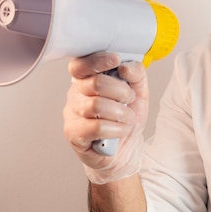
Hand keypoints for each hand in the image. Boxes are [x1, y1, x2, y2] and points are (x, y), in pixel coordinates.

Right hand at [63, 52, 148, 183]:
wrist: (126, 150)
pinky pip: (97, 127)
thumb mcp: (138, 92)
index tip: (116, 60)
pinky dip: (116, 129)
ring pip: (97, 105)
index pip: (81, 64)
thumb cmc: (126, 119)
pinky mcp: (73, 133)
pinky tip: (119, 131)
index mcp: (87, 79)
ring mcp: (72, 114)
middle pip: (96, 83)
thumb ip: (136, 74)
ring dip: (121, 113)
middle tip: (129, 100)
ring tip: (127, 119)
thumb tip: (125, 66)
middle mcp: (75, 94)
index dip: (97, 60)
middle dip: (121, 91)